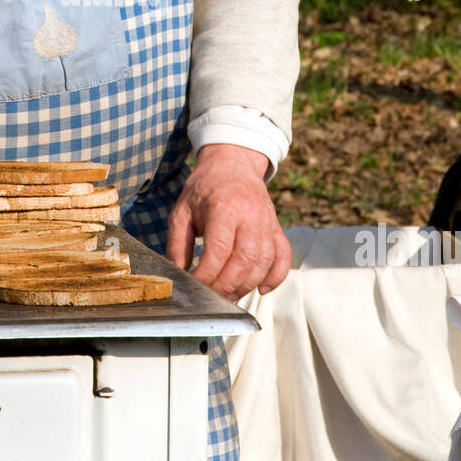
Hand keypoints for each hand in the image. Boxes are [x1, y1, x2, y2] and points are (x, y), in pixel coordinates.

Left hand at [166, 143, 290, 300]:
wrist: (232, 165)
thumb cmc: (205, 188)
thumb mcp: (182, 210)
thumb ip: (177, 243)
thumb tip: (178, 273)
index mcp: (224, 207)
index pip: (219, 249)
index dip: (207, 274)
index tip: (195, 284)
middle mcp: (250, 215)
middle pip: (245, 260)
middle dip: (227, 285)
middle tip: (211, 295)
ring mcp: (267, 222)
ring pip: (264, 262)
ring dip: (247, 285)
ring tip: (229, 294)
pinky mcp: (276, 228)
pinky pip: (283, 257)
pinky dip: (276, 277)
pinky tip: (261, 288)